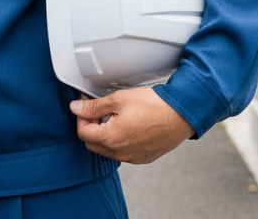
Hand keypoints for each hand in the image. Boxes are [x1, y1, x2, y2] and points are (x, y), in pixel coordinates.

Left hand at [69, 87, 193, 163]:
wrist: (181, 115)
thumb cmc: (153, 105)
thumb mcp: (119, 99)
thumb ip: (94, 106)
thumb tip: (76, 108)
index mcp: (112, 139)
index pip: (83, 133)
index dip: (82, 117)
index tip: (87, 107)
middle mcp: (121, 153)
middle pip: (93, 144)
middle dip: (91, 127)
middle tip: (100, 111)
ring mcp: (132, 158)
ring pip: (107, 150)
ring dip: (105, 135)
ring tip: (116, 116)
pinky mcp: (143, 158)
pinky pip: (122, 153)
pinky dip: (119, 141)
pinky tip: (128, 125)